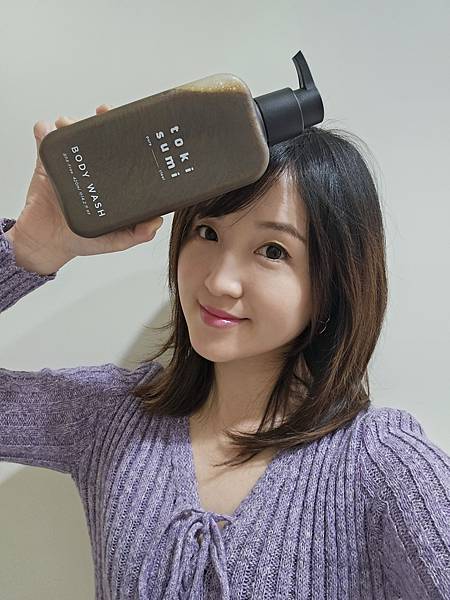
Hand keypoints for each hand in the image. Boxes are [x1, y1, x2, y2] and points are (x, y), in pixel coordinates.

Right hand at [9, 104, 163, 270]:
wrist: (47, 243)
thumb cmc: (83, 241)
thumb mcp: (117, 241)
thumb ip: (137, 234)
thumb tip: (157, 222)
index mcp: (112, 183)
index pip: (124, 155)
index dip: (130, 138)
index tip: (133, 125)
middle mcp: (94, 170)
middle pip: (100, 137)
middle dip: (102, 120)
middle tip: (103, 112)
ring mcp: (72, 166)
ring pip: (73, 135)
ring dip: (72, 123)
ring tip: (69, 123)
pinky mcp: (49, 166)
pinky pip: (46, 142)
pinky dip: (44, 131)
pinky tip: (47, 129)